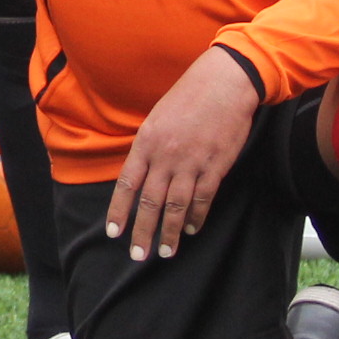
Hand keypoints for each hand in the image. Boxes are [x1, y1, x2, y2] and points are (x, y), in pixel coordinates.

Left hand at [106, 48, 261, 262]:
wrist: (224, 83)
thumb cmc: (189, 96)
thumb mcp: (157, 118)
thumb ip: (148, 148)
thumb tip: (140, 175)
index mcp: (146, 142)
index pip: (127, 184)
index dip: (119, 211)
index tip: (114, 232)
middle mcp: (166, 155)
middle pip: (150, 202)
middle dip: (143, 232)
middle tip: (138, 256)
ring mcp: (191, 162)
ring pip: (176, 206)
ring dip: (170, 232)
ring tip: (166, 251)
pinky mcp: (216, 166)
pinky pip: (203, 199)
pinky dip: (197, 217)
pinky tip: (192, 229)